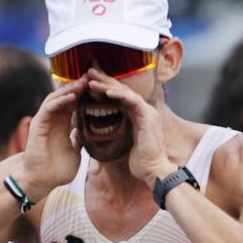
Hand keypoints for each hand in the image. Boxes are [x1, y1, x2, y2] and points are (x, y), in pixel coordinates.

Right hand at [19, 76, 86, 199]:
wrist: (41, 181)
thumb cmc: (57, 169)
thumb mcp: (75, 152)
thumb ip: (79, 139)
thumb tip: (87, 132)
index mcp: (63, 124)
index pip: (75, 104)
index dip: (86, 95)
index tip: (100, 87)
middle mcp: (53, 119)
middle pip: (67, 96)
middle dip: (79, 86)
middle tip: (93, 77)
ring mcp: (45, 120)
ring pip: (57, 98)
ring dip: (70, 90)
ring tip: (83, 83)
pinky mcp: (38, 123)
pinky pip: (49, 107)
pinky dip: (60, 101)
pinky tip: (72, 96)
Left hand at [86, 69, 172, 185]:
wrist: (154, 171)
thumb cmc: (141, 162)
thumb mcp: (127, 143)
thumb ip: (121, 131)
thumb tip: (108, 129)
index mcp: (139, 115)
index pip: (121, 96)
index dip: (106, 87)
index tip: (91, 82)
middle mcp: (145, 110)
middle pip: (122, 90)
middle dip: (105, 80)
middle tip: (89, 71)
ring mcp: (148, 112)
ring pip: (125, 92)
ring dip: (107, 85)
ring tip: (92, 79)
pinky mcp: (148, 117)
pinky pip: (132, 101)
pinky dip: (119, 95)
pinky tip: (106, 91)